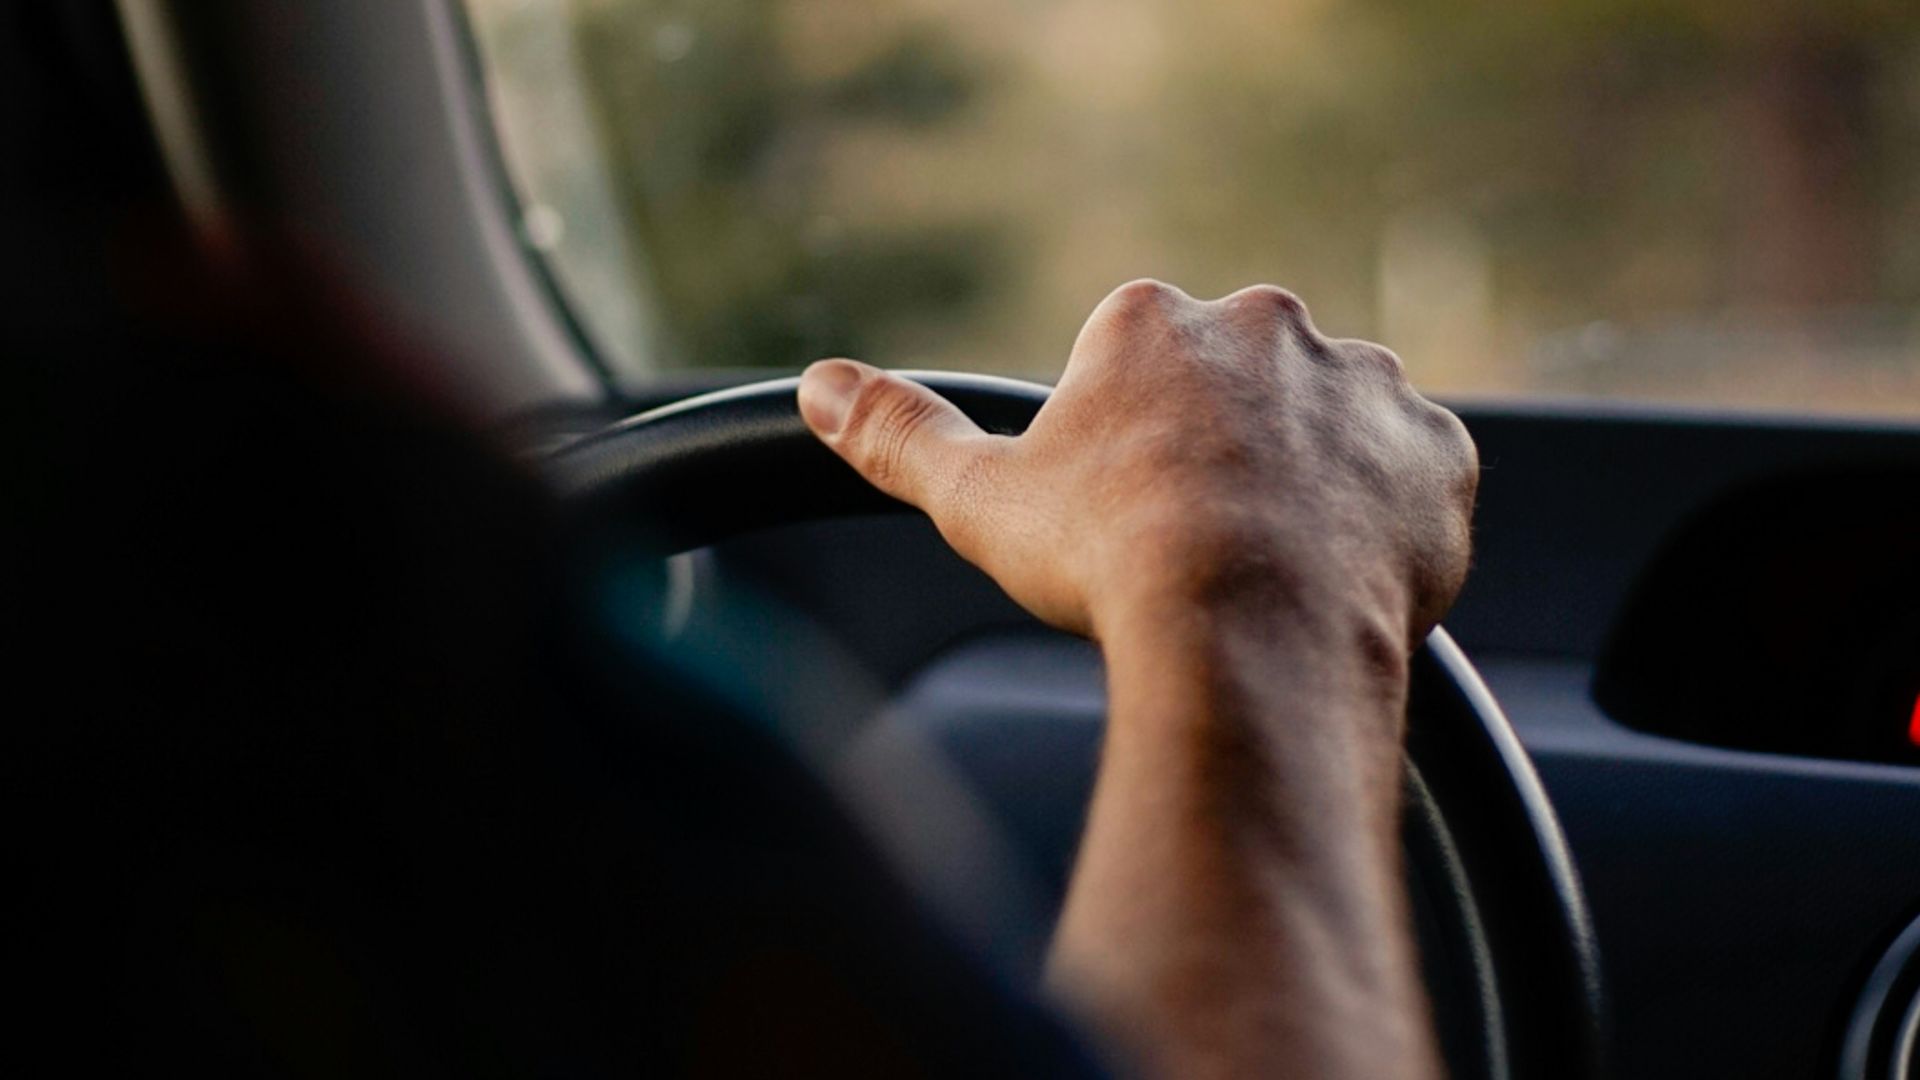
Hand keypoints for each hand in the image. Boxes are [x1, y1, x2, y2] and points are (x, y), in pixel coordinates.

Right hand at [797, 279, 1477, 657]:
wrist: (1250, 636)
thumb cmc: (1108, 561)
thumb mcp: (979, 499)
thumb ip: (898, 433)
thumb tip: (818, 386)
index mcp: (1156, 319)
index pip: (1137, 361)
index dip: (1127, 447)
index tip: (1127, 513)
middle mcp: (1270, 326)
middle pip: (1239, 388)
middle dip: (1224, 455)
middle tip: (1200, 548)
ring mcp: (1366, 384)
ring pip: (1331, 429)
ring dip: (1308, 483)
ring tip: (1270, 576)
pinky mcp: (1439, 452)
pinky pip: (1414, 477)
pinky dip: (1386, 521)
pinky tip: (1341, 579)